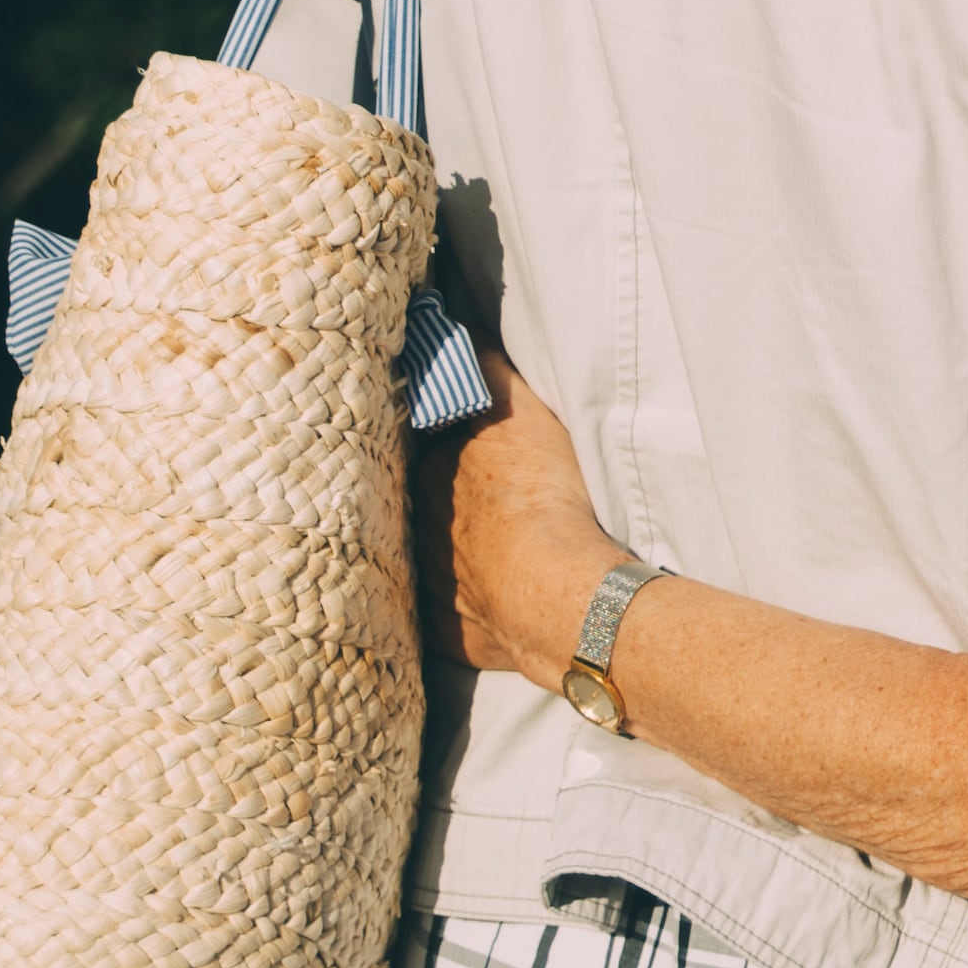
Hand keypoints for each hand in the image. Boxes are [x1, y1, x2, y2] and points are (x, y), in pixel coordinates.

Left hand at [447, 355, 630, 690]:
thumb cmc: (539, 495)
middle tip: (480, 503)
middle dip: (440, 505)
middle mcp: (413, 530)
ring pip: (430, 562)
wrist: (554, 591)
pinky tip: (489, 603)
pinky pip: (446, 618)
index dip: (443, 449)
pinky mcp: (445, 634)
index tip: (462, 448)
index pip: (422, 453)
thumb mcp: (520, 412)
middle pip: (421, 509)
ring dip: (450, 556)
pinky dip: (462, 610)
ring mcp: (427, 586)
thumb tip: (460, 333)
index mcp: (428, 475)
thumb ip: (487, 369)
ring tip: (492, 554)